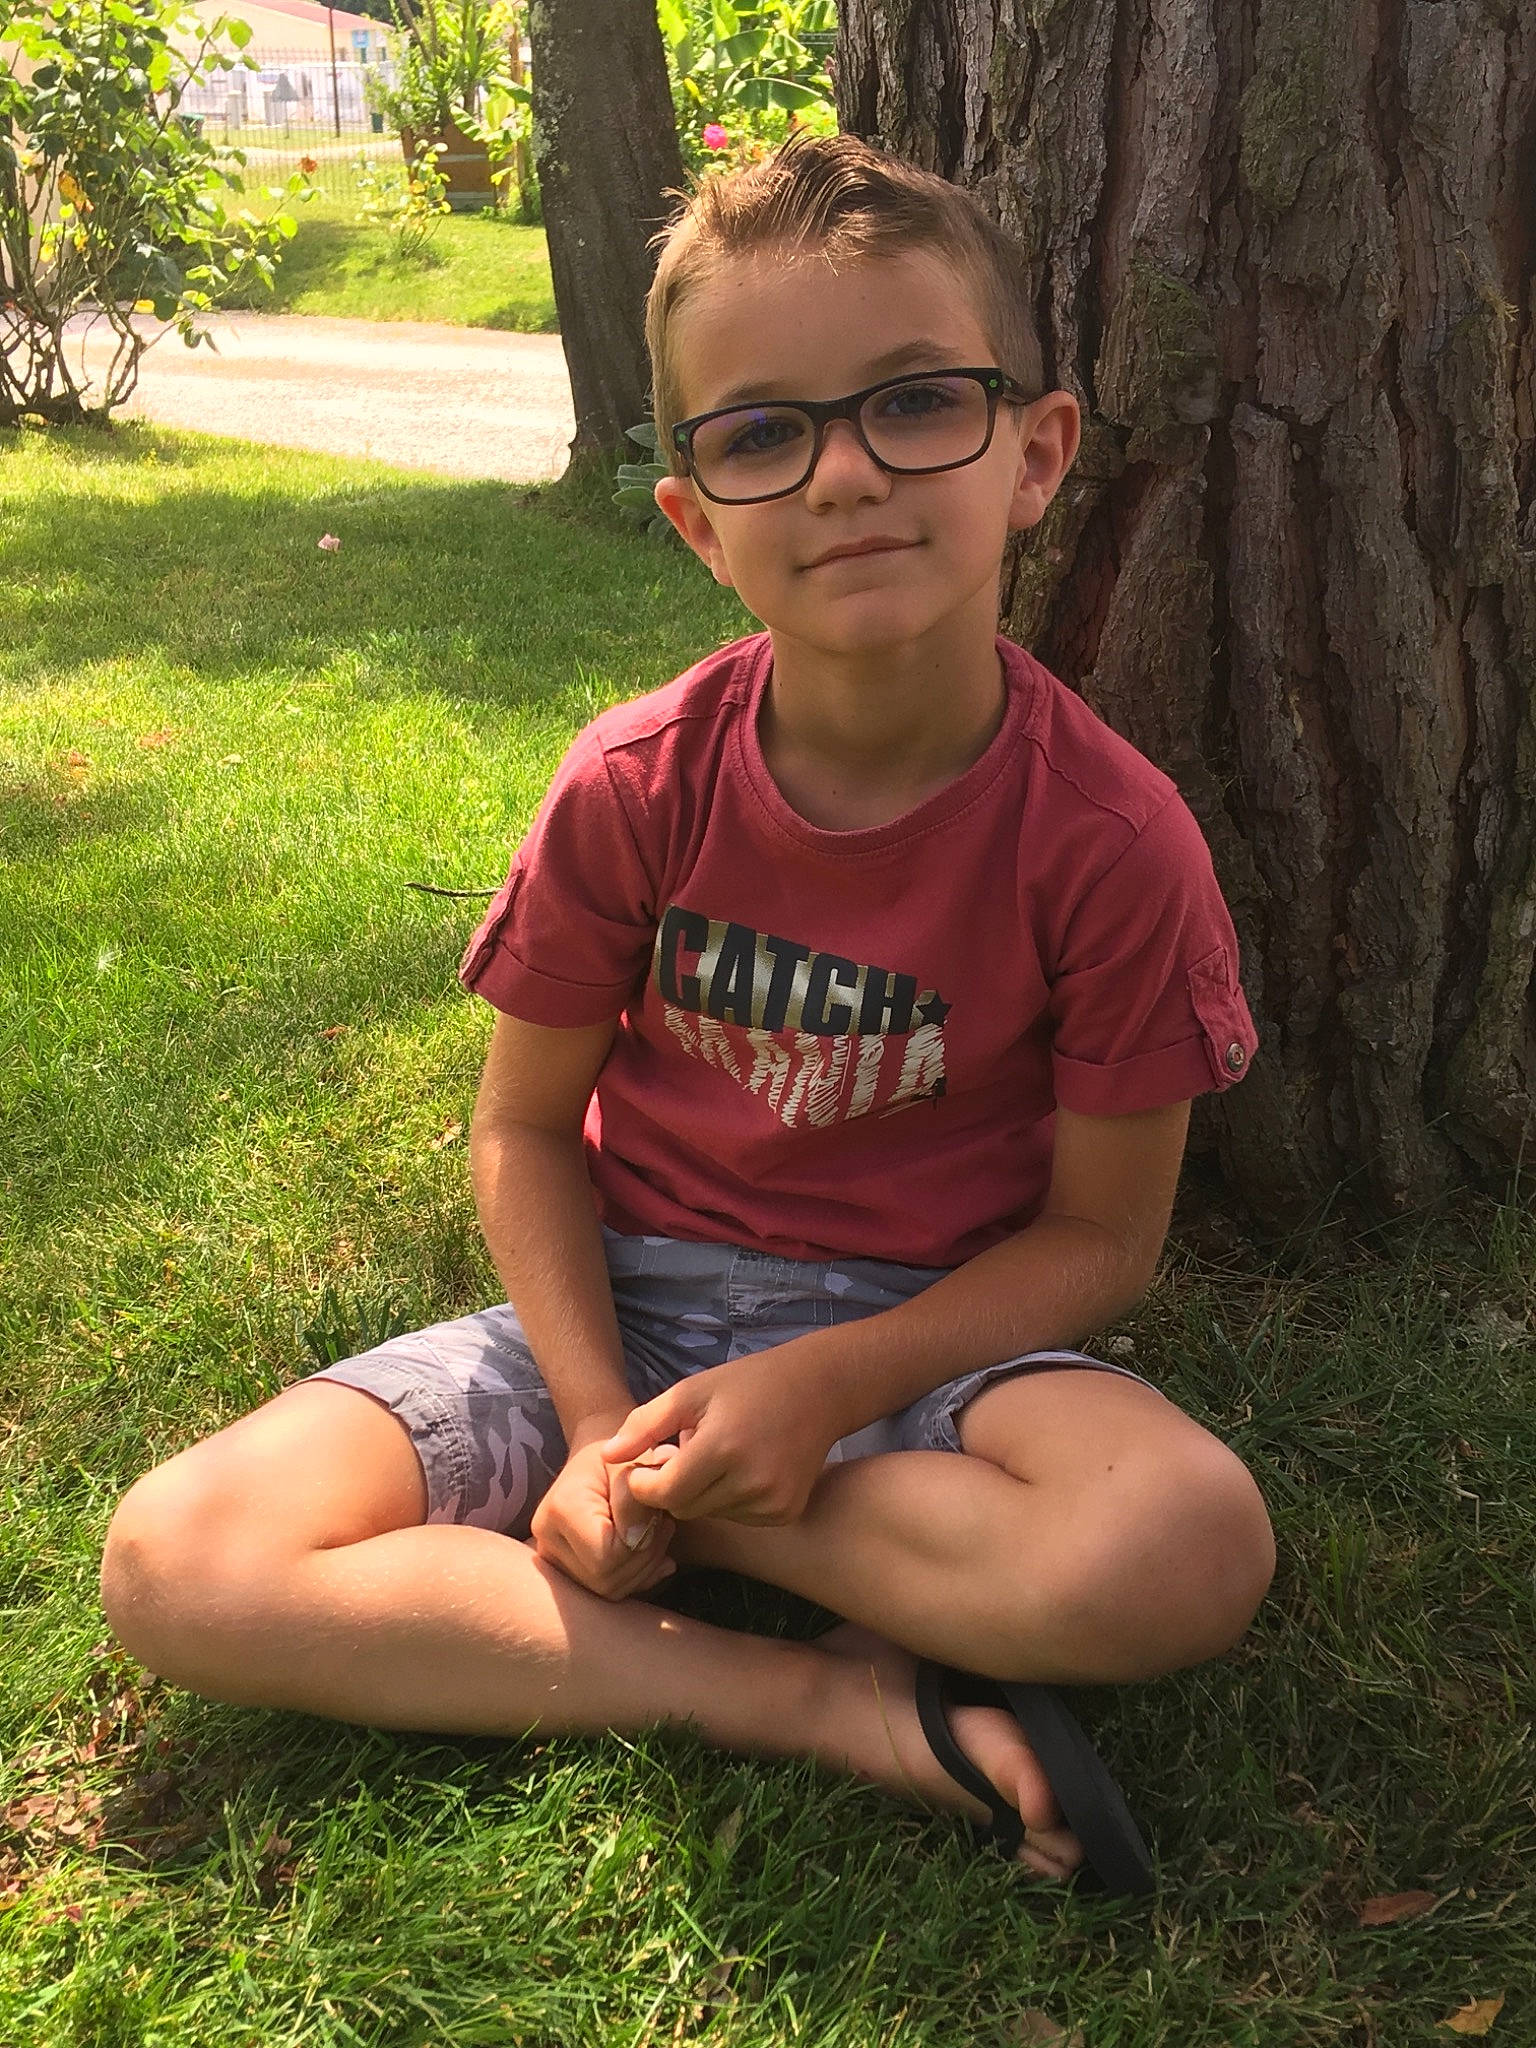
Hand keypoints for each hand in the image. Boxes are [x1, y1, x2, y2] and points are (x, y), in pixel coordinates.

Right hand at [528, 1439, 677, 1600]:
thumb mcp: (634, 1465)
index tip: (657, 1517)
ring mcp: (552, 1559)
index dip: (640, 1545)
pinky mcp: (565, 1572)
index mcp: (560, 1508)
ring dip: (645, 1566)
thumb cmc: (621, 1458)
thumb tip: (636, 1540)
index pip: (606, 1557)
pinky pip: (607, 1592)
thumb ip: (635, 1499)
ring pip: (607, 1590)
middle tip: (663, 1525)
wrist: (602, 1464)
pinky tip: (650, 1551)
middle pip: (605, 1579)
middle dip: (646, 1557)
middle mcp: (546, 1538)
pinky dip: (637, 1577)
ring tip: (656, 1532)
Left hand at [598, 1354, 843, 1525]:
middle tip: (686, 1453)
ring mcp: (773, 1501)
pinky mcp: (786, 1512)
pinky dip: (731, 1500)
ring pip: (710, 1514)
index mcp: (723, 1447)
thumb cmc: (748, 1384)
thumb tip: (607, 1458)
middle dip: (674, 1487)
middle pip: (684, 1508)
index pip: (664, 1493)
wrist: (820, 1389)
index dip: (646, 1483)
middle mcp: (751, 1481)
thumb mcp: (691, 1392)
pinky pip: (739, 1518)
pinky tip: (743, 1469)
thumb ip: (645, 1425)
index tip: (647, 1463)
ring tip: (718, 1456)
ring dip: (703, 1494)